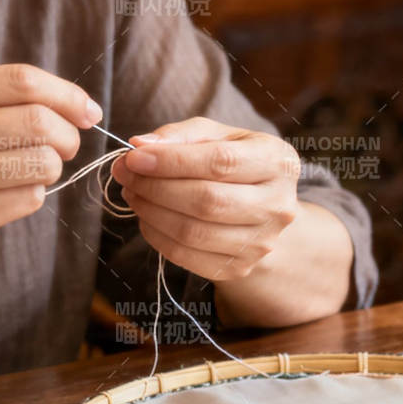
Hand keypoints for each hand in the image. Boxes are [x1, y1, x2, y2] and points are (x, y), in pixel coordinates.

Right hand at [0, 63, 100, 274]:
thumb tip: (66, 103)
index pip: (22, 80)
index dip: (67, 93)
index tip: (87, 109)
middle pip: (40, 121)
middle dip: (69, 135)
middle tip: (66, 145)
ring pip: (42, 163)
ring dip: (52, 168)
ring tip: (33, 170)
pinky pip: (28, 200)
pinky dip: (32, 196)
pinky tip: (8, 195)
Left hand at [109, 117, 301, 281]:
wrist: (261, 209)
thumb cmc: (234, 164)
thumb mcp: (216, 136)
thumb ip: (179, 136)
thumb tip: (139, 145)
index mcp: (278, 162)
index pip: (221, 162)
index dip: (172, 161)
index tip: (134, 157)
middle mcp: (277, 205)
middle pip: (206, 201)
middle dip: (155, 186)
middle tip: (125, 173)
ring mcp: (260, 242)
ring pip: (192, 232)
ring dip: (150, 211)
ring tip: (132, 192)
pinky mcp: (239, 268)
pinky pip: (185, 256)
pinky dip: (156, 235)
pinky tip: (146, 216)